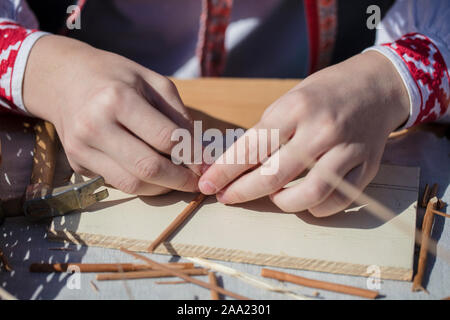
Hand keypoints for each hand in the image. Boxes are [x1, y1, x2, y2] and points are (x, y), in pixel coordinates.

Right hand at [24, 35, 200, 194]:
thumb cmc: (116, 78)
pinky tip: (153, 174)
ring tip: (178, 180)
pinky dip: (141, 184)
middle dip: (180, 180)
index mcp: (118, 99)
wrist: (65, 80)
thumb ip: (178, 115)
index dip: (192, 155)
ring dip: (162, 188)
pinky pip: (118, 184)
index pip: (165, 138)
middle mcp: (95, 126)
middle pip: (148, 167)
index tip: (206, 163)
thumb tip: (199, 152)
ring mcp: (82, 148)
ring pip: (132, 184)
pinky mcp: (77, 163)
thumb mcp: (153, 82)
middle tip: (196, 182)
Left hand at [199, 51, 409, 216]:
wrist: (378, 85)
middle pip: (273, 176)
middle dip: (242, 192)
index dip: (225, 170)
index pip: (252, 147)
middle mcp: (322, 130)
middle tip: (226, 197)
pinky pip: (337, 201)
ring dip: (281, 203)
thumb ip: (268, 132)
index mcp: (297, 108)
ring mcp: (347, 150)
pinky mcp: (367, 167)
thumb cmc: (326, 91)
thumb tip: (238, 165)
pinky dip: (315, 208)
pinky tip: (303, 200)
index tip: (208, 183)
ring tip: (272, 197)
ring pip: (308, 195)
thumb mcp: (291, 99)